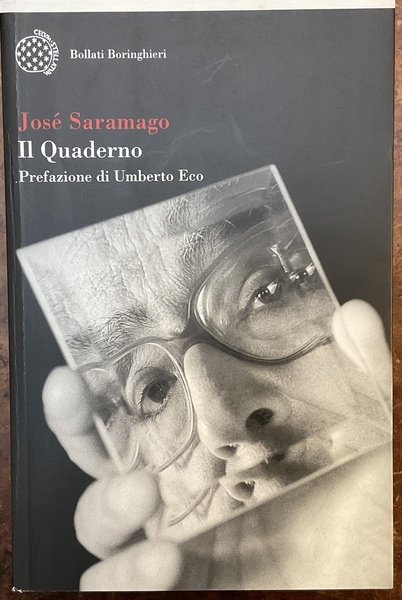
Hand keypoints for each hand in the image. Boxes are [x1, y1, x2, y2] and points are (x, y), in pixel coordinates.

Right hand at [42, 299, 390, 590]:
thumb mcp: (373, 437)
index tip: (93, 347)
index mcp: (218, 441)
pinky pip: (115, 587)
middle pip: (104, 452)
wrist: (377, 585)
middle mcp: (186, 486)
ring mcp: (175, 538)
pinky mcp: (177, 587)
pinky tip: (166, 558)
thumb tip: (351, 313)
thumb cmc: (372, 516)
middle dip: (75, 421)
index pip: (151, 403)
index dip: (115, 374)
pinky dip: (127, 575)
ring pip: (95, 521)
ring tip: (142, 490)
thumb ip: (367, 376)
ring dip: (104, 502)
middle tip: (72, 390)